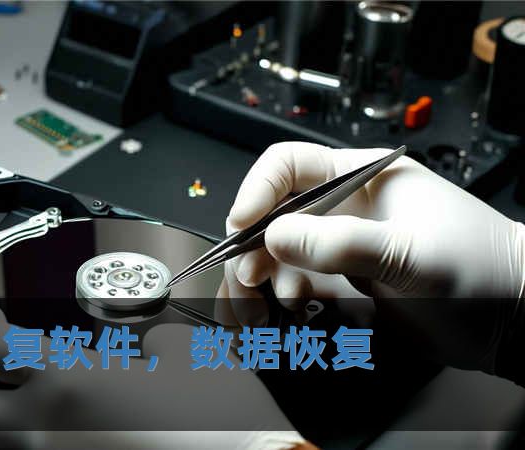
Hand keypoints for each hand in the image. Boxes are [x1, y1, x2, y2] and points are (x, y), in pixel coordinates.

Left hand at [0, 302, 307, 448]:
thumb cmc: (220, 423)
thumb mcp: (184, 351)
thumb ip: (147, 339)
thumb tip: (144, 347)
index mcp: (68, 385)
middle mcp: (49, 432)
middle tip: (14, 365)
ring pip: (10, 438)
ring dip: (25, 412)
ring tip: (66, 396)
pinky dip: (61, 436)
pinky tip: (99, 424)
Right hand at [219, 142, 524, 373]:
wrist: (514, 321)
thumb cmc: (480, 270)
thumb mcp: (408, 252)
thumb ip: (340, 243)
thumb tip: (275, 238)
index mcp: (361, 177)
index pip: (289, 166)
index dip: (259, 190)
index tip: (244, 224)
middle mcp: (344, 208)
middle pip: (274, 214)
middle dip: (254, 245)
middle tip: (248, 276)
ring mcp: (342, 247)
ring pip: (279, 254)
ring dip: (263, 278)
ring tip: (266, 305)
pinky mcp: (343, 282)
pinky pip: (296, 284)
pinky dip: (282, 299)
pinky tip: (289, 314)